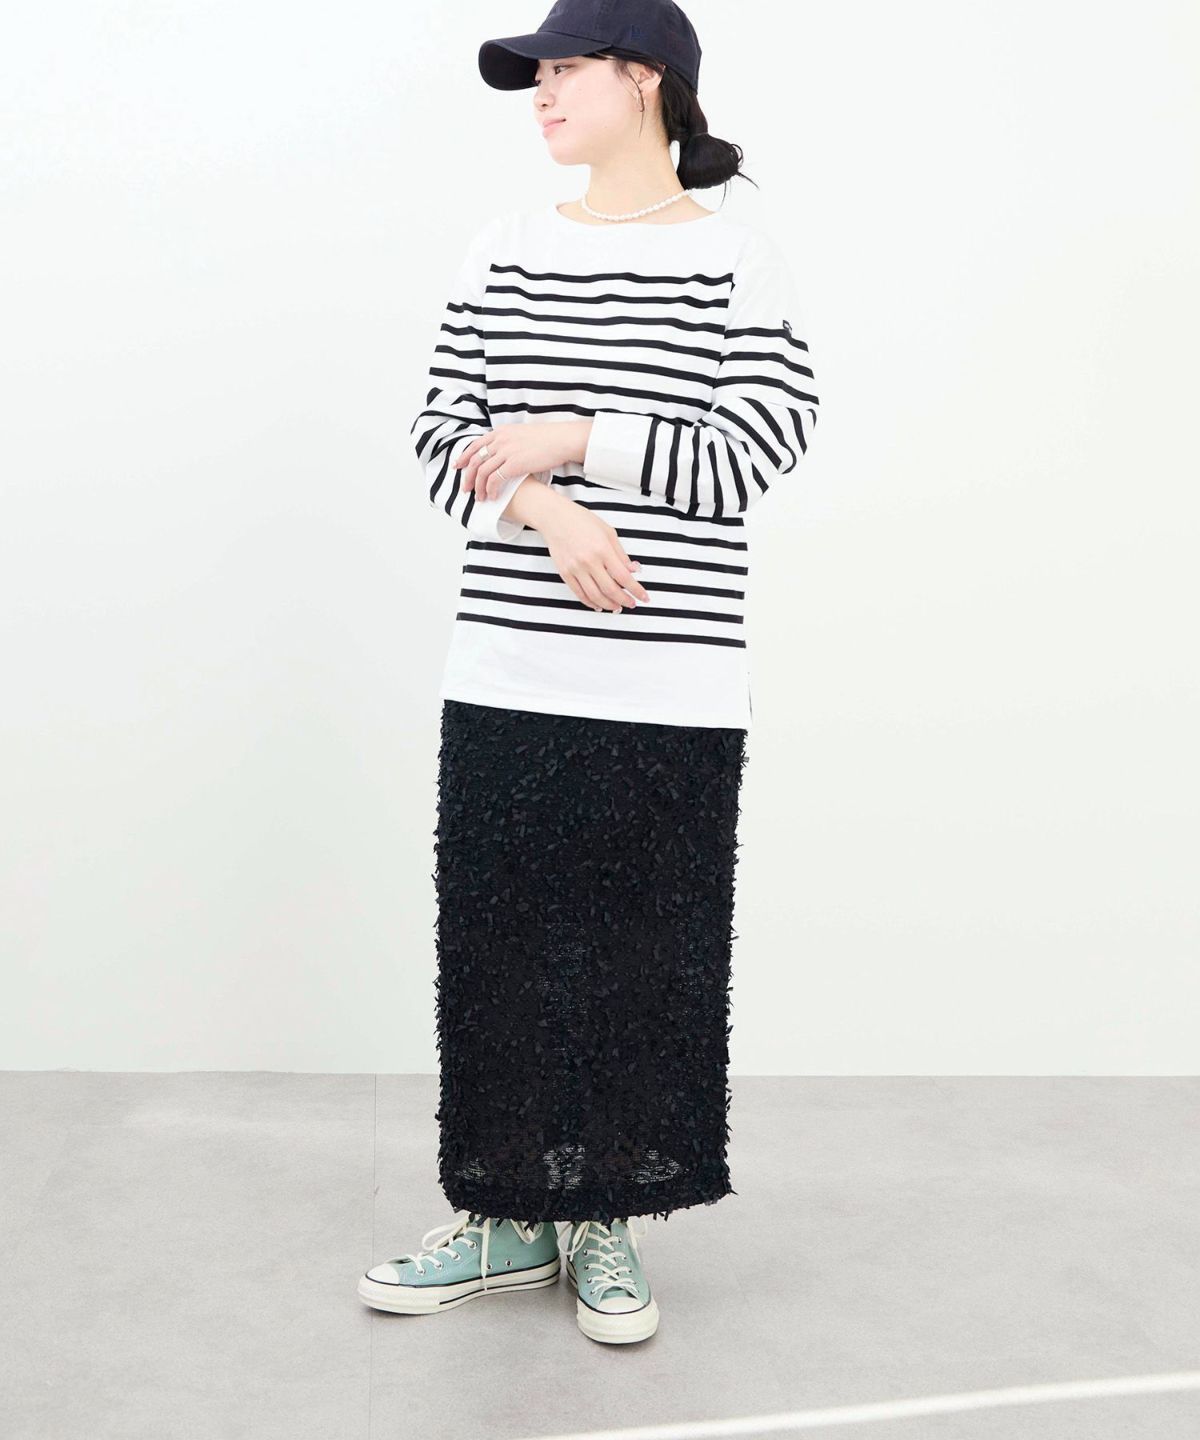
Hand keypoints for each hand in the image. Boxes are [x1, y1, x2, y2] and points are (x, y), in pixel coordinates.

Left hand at [455, 421, 590, 499]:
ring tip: (479, 498)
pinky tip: (493, 497)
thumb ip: (509, 441)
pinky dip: (491, 490)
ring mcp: (506, 452)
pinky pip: (495, 480)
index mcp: (501, 432)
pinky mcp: (514, 464)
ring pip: (483, 472)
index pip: (475, 445)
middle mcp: (500, 441)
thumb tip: (503, 451)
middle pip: (475, 460)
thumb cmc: (547, 439)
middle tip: (464, 489)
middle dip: (467, 476)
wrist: (561, 439)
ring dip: (478, 487)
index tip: (457, 466)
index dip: (464, 457)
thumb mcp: (522, 434)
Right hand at [536, 494, 651, 614]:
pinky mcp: (565, 573)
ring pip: (595, 596)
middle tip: (631, 604)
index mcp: (602, 549)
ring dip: (608, 605)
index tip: (643, 596)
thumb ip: (621, 554)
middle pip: (610, 590)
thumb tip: (633, 570)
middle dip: (624, 600)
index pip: (624, 576)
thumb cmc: (581, 521)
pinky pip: (579, 594)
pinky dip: (590, 603)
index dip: (636, 590)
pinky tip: (598, 605)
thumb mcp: (608, 532)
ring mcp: (575, 568)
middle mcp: (588, 561)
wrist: (555, 518)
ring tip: (617, 607)